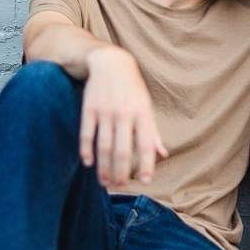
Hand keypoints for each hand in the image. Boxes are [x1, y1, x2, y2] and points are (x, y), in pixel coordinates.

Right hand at [80, 47, 167, 188]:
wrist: (111, 63)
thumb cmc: (133, 90)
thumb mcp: (147, 108)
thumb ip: (153, 132)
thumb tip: (163, 154)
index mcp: (142, 114)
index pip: (145, 145)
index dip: (145, 165)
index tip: (144, 181)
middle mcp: (124, 114)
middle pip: (121, 151)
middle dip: (120, 172)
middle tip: (119, 186)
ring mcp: (105, 111)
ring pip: (103, 146)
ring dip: (103, 167)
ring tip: (104, 182)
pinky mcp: (89, 108)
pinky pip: (87, 134)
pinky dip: (86, 150)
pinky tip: (88, 163)